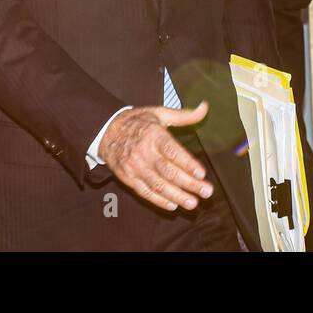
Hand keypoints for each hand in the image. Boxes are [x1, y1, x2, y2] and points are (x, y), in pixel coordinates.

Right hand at [97, 101, 213, 211]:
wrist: (106, 130)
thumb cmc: (138, 121)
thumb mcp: (159, 113)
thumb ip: (184, 115)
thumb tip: (204, 108)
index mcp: (153, 134)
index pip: (172, 151)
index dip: (187, 164)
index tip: (202, 174)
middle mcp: (144, 152)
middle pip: (168, 171)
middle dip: (189, 184)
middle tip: (206, 192)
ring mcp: (134, 167)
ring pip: (158, 185)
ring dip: (177, 196)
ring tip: (193, 203)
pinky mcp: (127, 178)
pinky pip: (144, 192)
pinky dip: (158, 200)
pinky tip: (173, 205)